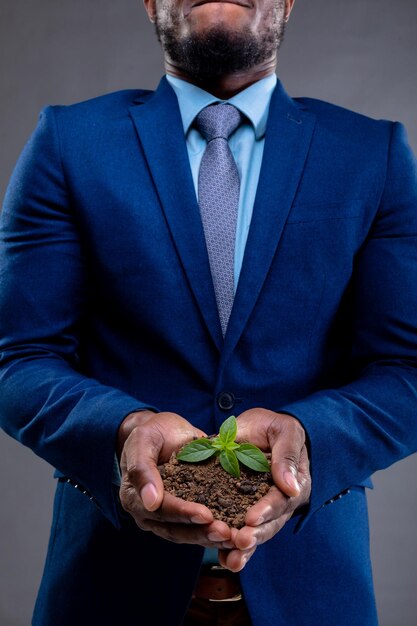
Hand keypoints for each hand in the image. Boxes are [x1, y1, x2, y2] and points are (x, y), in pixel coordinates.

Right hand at [118, 410, 232, 547]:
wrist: (164, 430)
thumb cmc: (153, 432)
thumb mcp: (144, 440)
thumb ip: (142, 468)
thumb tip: (151, 503)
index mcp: (134, 496)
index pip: (160, 510)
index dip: (183, 513)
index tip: (206, 515)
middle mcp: (149, 513)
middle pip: (175, 529)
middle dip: (201, 532)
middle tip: (225, 532)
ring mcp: (167, 516)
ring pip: (188, 533)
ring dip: (210, 537)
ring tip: (233, 537)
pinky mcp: (185, 513)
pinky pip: (198, 527)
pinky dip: (215, 531)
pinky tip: (235, 533)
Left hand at [218, 408, 310, 571]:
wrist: (258, 428)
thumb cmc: (274, 428)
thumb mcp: (284, 431)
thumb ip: (286, 454)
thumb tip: (291, 486)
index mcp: (295, 484)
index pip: (281, 500)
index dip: (267, 510)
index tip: (251, 518)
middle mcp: (281, 502)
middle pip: (270, 524)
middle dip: (254, 536)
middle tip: (239, 543)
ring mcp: (263, 510)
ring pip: (256, 534)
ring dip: (244, 549)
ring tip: (230, 559)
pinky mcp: (244, 511)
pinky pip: (240, 531)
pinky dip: (231, 547)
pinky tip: (221, 558)